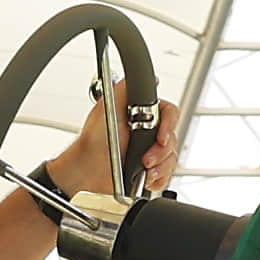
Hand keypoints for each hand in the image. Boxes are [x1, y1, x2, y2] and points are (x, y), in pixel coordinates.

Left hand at [40, 93, 181, 204]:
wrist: (86, 170)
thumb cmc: (92, 141)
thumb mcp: (106, 107)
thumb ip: (126, 89)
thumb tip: (150, 79)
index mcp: (143, 115)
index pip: (170, 114)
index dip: (169, 126)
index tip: (161, 138)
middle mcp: (148, 132)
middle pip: (173, 139)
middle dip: (161, 152)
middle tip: (146, 159)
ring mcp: (149, 152)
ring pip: (171, 159)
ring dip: (160, 168)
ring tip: (144, 171)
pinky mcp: (148, 170)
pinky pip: (166, 176)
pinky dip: (158, 180)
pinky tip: (146, 179)